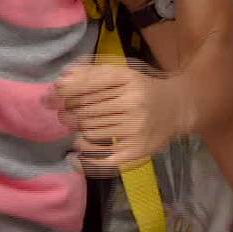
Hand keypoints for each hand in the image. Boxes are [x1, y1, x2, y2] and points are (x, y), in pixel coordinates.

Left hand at [51, 59, 187, 174]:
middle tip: (63, 116)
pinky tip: (76, 156)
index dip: (67, 91)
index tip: (54, 94)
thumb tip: (62, 79)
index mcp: (127, 79)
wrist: (178, 107)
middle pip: (87, 111)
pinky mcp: (138, 149)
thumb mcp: (123, 72)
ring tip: (76, 130)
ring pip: (92, 132)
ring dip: (78, 133)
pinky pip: (105, 157)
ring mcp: (136, 128)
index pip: (88, 85)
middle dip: (69, 114)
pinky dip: (86, 159)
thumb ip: (93, 72)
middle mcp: (132, 102)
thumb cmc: (143, 87)